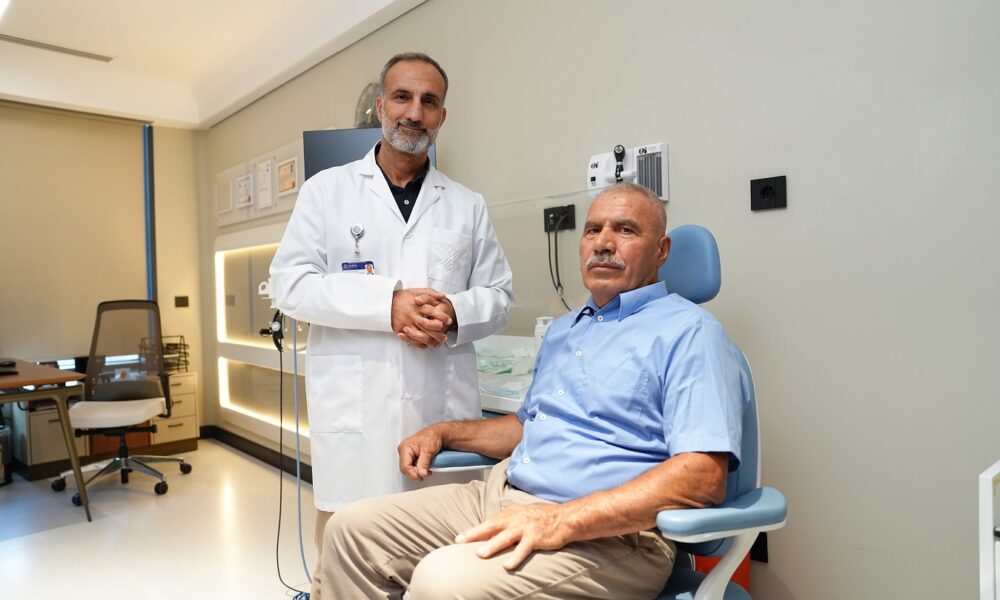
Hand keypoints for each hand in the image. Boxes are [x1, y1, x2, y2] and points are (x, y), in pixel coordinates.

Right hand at [391, 288, 449, 347]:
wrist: (387, 302)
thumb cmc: (404, 297)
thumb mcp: (417, 291)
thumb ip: (430, 293)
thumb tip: (442, 296)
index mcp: (418, 306)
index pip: (433, 312)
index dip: (443, 317)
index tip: (449, 321)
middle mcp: (413, 316)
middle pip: (428, 326)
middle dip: (439, 333)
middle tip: (445, 336)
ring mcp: (406, 324)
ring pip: (421, 336)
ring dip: (431, 341)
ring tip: (438, 343)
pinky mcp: (400, 331)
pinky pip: (411, 340)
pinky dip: (420, 344)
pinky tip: (427, 345)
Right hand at [397, 425, 443, 480]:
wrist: (437, 434)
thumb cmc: (432, 437)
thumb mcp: (429, 450)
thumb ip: (424, 463)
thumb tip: (421, 474)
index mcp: (404, 448)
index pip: (405, 466)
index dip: (413, 474)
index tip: (422, 477)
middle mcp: (403, 451)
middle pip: (406, 469)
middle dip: (415, 473)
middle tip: (426, 473)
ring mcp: (407, 454)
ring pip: (409, 469)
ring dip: (418, 471)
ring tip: (427, 469)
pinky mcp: (411, 457)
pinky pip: (413, 467)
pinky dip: (419, 469)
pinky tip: (425, 467)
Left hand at [454, 503, 572, 569]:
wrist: (565, 518)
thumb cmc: (543, 518)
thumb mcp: (523, 515)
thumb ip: (508, 522)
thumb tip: (491, 534)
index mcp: (511, 512)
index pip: (489, 522)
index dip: (474, 530)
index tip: (459, 538)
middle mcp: (516, 518)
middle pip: (491, 526)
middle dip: (475, 534)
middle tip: (460, 541)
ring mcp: (526, 527)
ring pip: (506, 537)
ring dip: (492, 545)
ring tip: (480, 554)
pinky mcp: (536, 537)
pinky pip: (523, 549)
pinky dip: (515, 557)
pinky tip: (507, 566)